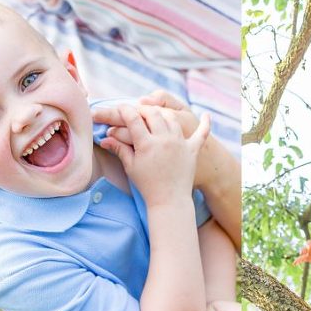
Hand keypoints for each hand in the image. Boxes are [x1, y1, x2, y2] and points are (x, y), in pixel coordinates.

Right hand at [95, 92, 216, 189]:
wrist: (169, 201)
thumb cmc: (148, 186)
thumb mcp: (131, 167)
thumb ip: (119, 149)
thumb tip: (104, 139)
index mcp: (147, 144)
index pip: (133, 118)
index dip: (124, 110)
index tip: (120, 108)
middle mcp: (164, 139)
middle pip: (152, 113)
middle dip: (142, 109)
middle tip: (137, 112)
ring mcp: (180, 143)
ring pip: (171, 118)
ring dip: (163, 113)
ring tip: (156, 115)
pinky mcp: (192, 150)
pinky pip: (201, 133)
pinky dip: (205, 124)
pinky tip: (206, 115)